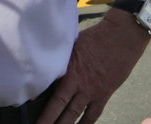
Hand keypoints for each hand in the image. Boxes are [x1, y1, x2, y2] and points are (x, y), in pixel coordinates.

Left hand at [35, 15, 150, 123]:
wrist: (122, 37)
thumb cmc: (96, 37)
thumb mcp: (73, 45)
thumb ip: (60, 60)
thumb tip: (43, 70)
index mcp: (68, 67)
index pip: (50, 86)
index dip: (38, 98)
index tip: (29, 109)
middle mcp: (78, 82)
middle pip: (59, 106)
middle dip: (48, 120)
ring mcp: (91, 90)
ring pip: (74, 113)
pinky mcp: (104, 94)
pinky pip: (93, 114)